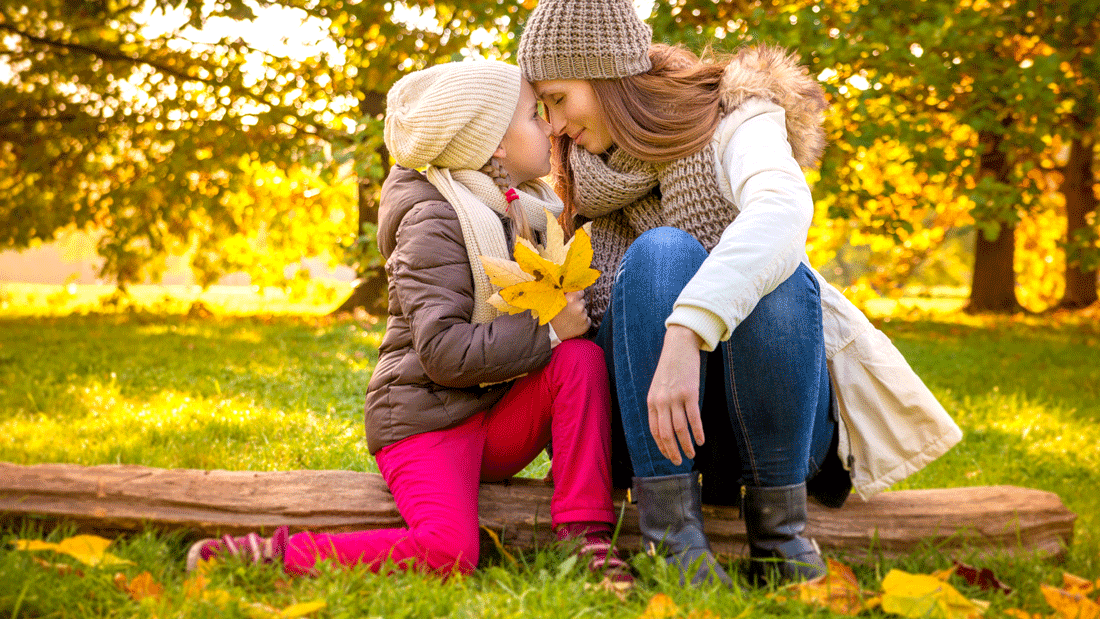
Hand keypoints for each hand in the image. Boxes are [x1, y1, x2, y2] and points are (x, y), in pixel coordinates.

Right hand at [549, 290, 589, 340]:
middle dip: (577, 304)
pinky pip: (587, 319)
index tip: (571, 300)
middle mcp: (579, 306)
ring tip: (569, 318)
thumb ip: (565, 293)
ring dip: (579, 313)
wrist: (550, 332)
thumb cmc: (550, 315)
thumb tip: (571, 287)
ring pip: (584, 310)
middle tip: (568, 310)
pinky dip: (582, 321)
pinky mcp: (586, 325)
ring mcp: (583, 316)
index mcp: (572, 298)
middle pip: (583, 301)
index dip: (575, 296)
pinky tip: (573, 323)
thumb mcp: (555, 300)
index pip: (580, 292)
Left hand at [646, 325, 705, 464]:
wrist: (679, 345)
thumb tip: (666, 424)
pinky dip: (697, 432)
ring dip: (686, 445)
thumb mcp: (659, 386)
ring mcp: (675, 397)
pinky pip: (693, 418)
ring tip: (692, 455)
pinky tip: (701, 441)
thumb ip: (660, 404)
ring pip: (680, 429)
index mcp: (652, 401)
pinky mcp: (689, 393)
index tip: (668, 456)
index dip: (662, 446)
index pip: (654, 430)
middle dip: (672, 451)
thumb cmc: (671, 367)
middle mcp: (661, 401)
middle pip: (666, 433)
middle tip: (679, 462)